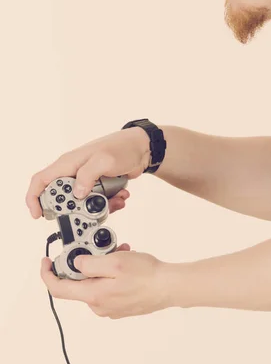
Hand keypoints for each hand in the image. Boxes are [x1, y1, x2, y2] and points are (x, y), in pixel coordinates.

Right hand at [26, 128, 150, 218]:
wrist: (143, 148)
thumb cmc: (123, 147)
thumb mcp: (104, 160)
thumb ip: (88, 175)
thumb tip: (77, 194)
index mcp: (68, 163)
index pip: (41, 180)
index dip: (34, 198)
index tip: (37, 215)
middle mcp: (74, 171)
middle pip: (61, 197)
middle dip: (74, 209)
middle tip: (88, 211)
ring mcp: (86, 179)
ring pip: (82, 203)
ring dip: (97, 207)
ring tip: (114, 201)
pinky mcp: (98, 185)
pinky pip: (97, 201)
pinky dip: (109, 203)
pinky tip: (121, 197)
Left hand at [41, 243, 171, 318]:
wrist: (169, 287)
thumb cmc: (146, 275)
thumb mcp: (114, 261)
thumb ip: (90, 263)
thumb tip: (76, 264)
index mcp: (93, 295)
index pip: (59, 289)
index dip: (48, 275)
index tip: (46, 262)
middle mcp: (99, 306)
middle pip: (79, 283)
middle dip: (86, 263)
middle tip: (101, 248)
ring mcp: (110, 307)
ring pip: (96, 283)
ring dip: (104, 266)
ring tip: (122, 252)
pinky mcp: (121, 306)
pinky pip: (109, 287)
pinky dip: (113, 274)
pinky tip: (127, 263)